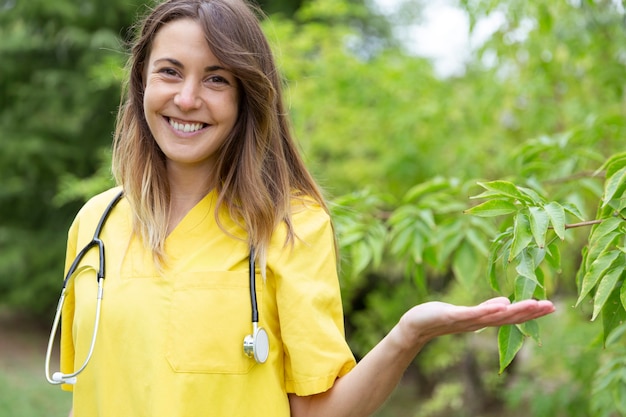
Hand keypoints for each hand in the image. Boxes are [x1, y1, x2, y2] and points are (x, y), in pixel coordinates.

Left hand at [397, 297, 555, 346]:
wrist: (415, 326)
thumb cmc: (439, 317)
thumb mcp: (466, 311)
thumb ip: (487, 308)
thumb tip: (507, 302)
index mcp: (482, 319)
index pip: (510, 316)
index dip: (530, 312)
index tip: (551, 306)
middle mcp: (477, 323)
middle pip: (507, 318)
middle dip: (530, 313)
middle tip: (551, 306)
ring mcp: (465, 320)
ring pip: (494, 317)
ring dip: (515, 311)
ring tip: (534, 303)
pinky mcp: (451, 316)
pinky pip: (472, 314)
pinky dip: (487, 310)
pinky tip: (502, 304)